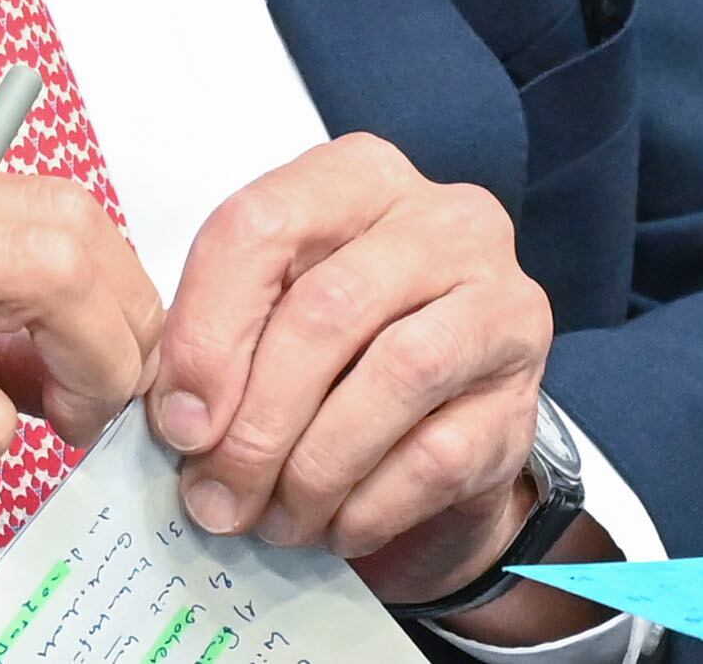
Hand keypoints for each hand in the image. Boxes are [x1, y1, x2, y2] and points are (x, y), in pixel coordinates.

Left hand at [149, 134, 610, 642]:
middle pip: (327, 310)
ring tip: (273, 518)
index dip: (206, 332)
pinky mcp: (522, 395)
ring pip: (396, 378)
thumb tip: (185, 419)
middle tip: (217, 495)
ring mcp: (499, 304)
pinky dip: (369, 505)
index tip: (180, 424)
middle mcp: (443, 222)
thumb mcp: (269, 315)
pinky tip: (335, 526)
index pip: (262, 224)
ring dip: (313, 470)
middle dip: (257, 423)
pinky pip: (438, 456)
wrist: (444, 425)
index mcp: (358, 178)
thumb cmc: (340, 354)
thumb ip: (219, 341)